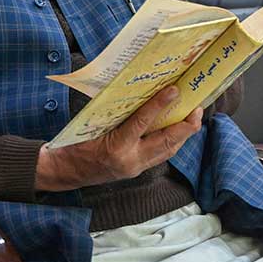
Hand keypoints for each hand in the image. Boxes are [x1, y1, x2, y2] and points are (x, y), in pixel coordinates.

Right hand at [34, 86, 203, 191]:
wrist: (65, 170)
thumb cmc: (75, 143)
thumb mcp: (93, 122)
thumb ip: (117, 111)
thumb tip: (139, 90)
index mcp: (115, 146)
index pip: (142, 122)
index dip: (159, 104)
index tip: (174, 90)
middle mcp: (129, 160)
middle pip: (166, 142)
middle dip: (186, 126)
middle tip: (197, 108)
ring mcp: (135, 168)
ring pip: (168, 151)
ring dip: (183, 134)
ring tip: (193, 117)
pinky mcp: (136, 171)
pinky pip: (160, 156)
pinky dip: (171, 142)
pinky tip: (177, 130)